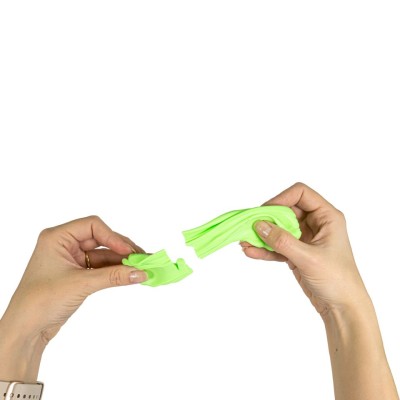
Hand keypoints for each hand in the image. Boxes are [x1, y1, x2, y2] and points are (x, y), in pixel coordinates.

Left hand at [0, 216, 146, 380]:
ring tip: (141, 267)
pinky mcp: (77, 273)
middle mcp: (65, 244)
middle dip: (122, 249)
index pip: (93, 226)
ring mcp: (71, 259)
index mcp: (57, 237)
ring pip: (103, 254)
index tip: (129, 251)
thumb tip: (141, 273)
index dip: (113, 237)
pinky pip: (101, 267)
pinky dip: (115, 271)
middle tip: (142, 258)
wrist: (25, 330)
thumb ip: (113, 277)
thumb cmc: (41, 301)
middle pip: (101, 238)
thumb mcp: (81, 284)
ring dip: (121, 261)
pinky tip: (129, 274)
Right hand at [241, 182, 368, 315]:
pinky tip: (250, 252)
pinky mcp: (296, 253)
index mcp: (327, 217)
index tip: (264, 211)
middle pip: (286, 210)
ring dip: (262, 234)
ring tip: (244, 241)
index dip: (281, 199)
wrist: (343, 308)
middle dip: (266, 218)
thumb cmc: (337, 279)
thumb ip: (282, 241)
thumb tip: (259, 225)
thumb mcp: (308, 258)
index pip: (301, 194)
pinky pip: (277, 245)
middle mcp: (316, 223)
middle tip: (249, 226)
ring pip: (279, 228)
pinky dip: (264, 248)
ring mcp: (305, 238)